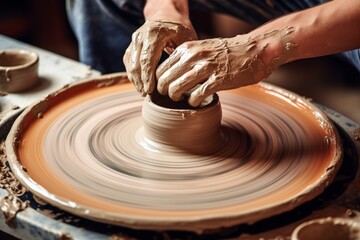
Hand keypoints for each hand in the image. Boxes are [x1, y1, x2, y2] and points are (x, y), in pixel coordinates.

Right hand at [123, 20, 196, 95]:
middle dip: (141, 81)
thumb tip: (190, 79)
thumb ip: (185, 57)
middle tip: (146, 95)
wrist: (167, 16)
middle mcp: (141, 35)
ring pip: (130, 63)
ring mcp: (134, 40)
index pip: (147, 59)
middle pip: (136, 63)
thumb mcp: (187, 39)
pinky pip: (129, 61)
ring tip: (143, 93)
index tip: (150, 91)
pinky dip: (132, 74)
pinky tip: (140, 85)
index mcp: (154, 33)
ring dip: (135, 80)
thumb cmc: (180, 29)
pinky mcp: (132, 45)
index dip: (148, 77)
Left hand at [156, 28, 295, 106]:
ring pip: (177, 88)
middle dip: (165, 92)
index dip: (160, 81)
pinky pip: (197, 95)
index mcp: (188, 49)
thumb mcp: (202, 48)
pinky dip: (193, 102)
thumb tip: (170, 75)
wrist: (253, 51)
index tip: (164, 88)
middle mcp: (194, 56)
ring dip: (176, 97)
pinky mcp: (218, 80)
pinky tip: (196, 102)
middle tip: (172, 96)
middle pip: (165, 80)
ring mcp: (206, 68)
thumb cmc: (226, 53)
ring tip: (182, 99)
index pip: (161, 68)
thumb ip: (187, 59)